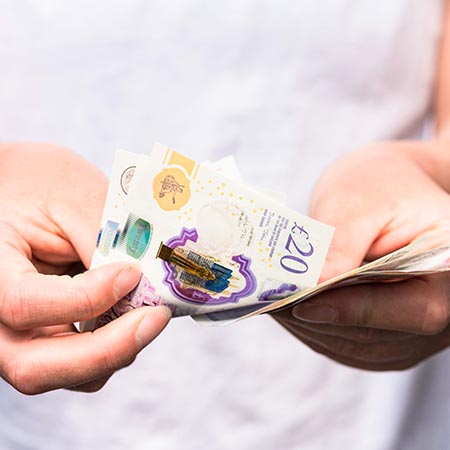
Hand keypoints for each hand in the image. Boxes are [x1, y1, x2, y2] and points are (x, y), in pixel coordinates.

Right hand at [0, 143, 170, 393]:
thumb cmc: (40, 185)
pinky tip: (134, 316)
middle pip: (36, 367)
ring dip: (115, 352)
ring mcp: (17, 334)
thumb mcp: (71, 197)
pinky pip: (78, 363)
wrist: (21, 191)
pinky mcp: (44, 337)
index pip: (25, 304)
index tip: (131, 273)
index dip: (85, 297)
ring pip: (62, 374)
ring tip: (151, 313)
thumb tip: (145, 282)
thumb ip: (101, 240)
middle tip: (158, 317)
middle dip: (107, 350)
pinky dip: (111, 349)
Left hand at [274, 141, 449, 369]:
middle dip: (318, 320)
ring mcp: (418, 329)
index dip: (353, 312)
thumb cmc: (381, 184)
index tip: (300, 306)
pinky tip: (289, 310)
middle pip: (379, 335)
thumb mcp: (361, 201)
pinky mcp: (391, 334)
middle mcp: (445, 308)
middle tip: (267, 304)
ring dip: (310, 328)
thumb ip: (342, 244)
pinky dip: (317, 330)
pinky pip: (352, 345)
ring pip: (359, 346)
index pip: (413, 309)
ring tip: (270, 305)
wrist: (390, 191)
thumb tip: (312, 289)